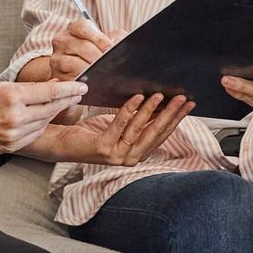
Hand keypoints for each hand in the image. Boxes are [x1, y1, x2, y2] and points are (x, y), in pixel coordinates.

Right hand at [0, 80, 88, 155]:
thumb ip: (25, 89)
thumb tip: (51, 86)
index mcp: (11, 96)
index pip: (50, 92)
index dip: (70, 89)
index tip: (83, 85)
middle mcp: (15, 116)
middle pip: (52, 108)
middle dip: (68, 100)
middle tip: (80, 92)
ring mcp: (13, 134)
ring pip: (45, 122)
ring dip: (56, 112)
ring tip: (64, 103)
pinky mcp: (11, 147)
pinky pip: (34, 135)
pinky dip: (42, 126)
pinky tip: (44, 118)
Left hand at [44, 93, 194, 165]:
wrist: (63, 144)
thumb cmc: (93, 133)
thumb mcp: (122, 126)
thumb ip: (140, 120)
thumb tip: (161, 101)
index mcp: (138, 153)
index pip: (163, 134)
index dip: (177, 118)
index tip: (189, 103)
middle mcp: (130, 157)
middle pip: (155, 132)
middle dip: (170, 113)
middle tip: (181, 98)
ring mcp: (117, 155)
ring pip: (139, 129)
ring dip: (151, 110)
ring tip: (160, 94)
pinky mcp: (103, 148)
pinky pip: (120, 125)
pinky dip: (129, 110)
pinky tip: (136, 97)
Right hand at [45, 20, 121, 81]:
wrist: (82, 69)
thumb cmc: (98, 53)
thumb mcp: (108, 40)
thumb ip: (116, 38)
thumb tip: (118, 45)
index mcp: (75, 28)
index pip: (84, 28)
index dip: (100, 39)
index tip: (110, 49)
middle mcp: (62, 40)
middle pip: (83, 47)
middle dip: (98, 58)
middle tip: (110, 66)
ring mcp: (56, 58)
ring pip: (73, 63)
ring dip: (90, 70)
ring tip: (101, 75)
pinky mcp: (56, 75)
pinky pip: (68, 79)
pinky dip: (80, 82)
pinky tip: (90, 84)